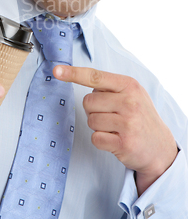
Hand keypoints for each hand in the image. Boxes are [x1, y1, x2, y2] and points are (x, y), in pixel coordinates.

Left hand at [53, 66, 177, 194]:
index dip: (73, 73)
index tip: (57, 71)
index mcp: (129, 85)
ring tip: (116, 128)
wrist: (160, 148)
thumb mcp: (132, 94)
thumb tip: (77, 77)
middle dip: (93, 110)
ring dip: (98, 126)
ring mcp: (128, 123)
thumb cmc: (140, 117)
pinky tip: (116, 140)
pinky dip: (101, 140)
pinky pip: (95, 138)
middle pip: (87, 102)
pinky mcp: (124, 143)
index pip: (95, 77)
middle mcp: (130, 102)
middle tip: (111, 116)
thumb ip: (109, 87)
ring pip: (90, 120)